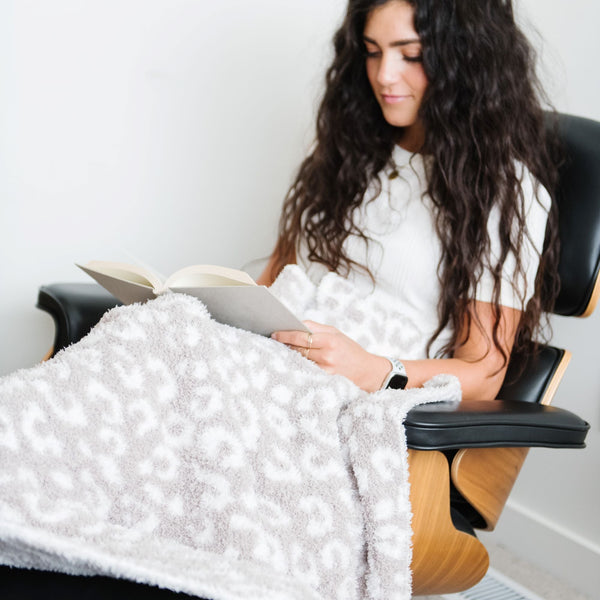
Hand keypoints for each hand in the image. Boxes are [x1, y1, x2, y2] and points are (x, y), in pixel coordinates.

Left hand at [271, 320, 390, 392]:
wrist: (366, 371)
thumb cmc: (350, 349)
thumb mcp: (336, 333)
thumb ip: (316, 328)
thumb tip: (297, 323)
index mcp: (330, 340)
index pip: (301, 336)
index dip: (286, 335)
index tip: (274, 334)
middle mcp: (327, 356)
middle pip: (298, 349)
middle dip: (285, 344)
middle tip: (274, 340)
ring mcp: (325, 370)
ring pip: (300, 360)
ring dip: (290, 354)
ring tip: (281, 349)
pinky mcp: (324, 380)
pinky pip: (306, 369)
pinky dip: (299, 364)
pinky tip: (292, 361)